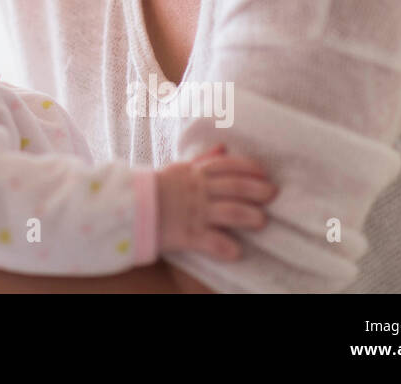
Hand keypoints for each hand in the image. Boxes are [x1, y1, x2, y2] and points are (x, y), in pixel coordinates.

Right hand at [155, 144, 277, 259]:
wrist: (127, 207)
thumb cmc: (154, 188)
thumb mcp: (178, 169)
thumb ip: (202, 160)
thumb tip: (223, 147)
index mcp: (194, 173)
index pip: (227, 166)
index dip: (249, 168)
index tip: (264, 173)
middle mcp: (198, 190)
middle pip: (234, 186)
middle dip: (256, 189)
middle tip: (273, 194)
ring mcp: (194, 212)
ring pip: (229, 211)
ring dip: (248, 215)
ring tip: (261, 221)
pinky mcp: (188, 234)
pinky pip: (211, 241)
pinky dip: (225, 247)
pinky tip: (236, 252)